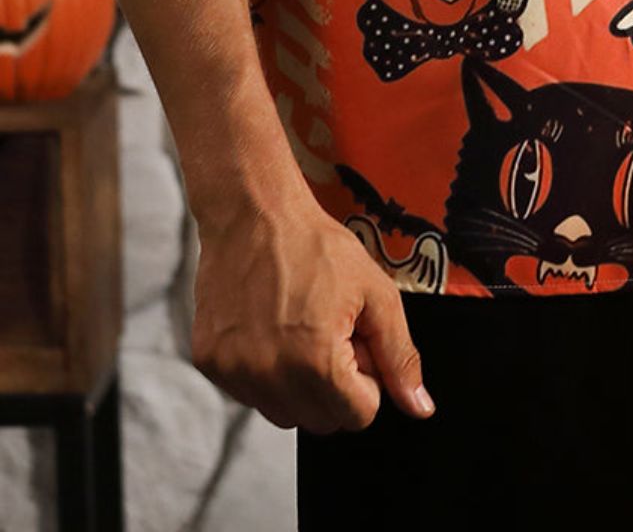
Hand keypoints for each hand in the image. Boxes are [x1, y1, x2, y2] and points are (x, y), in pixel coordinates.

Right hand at [191, 193, 433, 432]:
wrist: (255, 213)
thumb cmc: (316, 246)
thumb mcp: (376, 294)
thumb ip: (400, 356)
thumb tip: (419, 409)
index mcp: (316, 363)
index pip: (358, 415)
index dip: (367, 379)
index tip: (356, 343)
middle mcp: (270, 377)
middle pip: (322, 421)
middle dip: (335, 385)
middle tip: (331, 331)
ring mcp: (234, 373)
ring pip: (284, 413)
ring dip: (299, 384)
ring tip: (300, 328)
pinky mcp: (210, 362)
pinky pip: (249, 393)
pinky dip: (265, 371)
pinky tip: (270, 327)